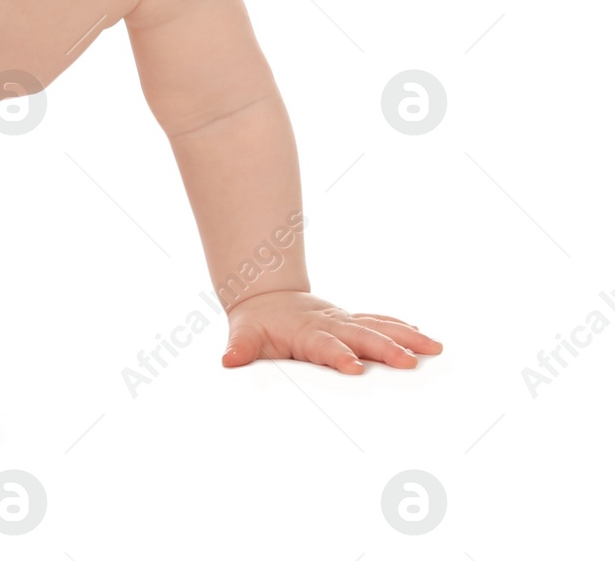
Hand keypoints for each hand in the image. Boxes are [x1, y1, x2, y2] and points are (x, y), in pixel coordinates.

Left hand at [223, 290, 442, 373]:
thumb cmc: (257, 321)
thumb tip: (229, 359)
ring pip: (378, 326)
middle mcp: (330, 324)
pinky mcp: (351, 321)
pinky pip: (380, 322)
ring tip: (433, 347)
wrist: (265, 295)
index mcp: (306, 332)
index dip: (339, 355)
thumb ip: (240, 347)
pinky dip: (401, 328)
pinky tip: (423, 337)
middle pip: (361, 335)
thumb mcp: (244, 333)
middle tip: (409, 363)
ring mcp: (343, 321)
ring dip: (405, 337)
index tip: (355, 367)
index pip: (325, 345)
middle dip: (385, 349)